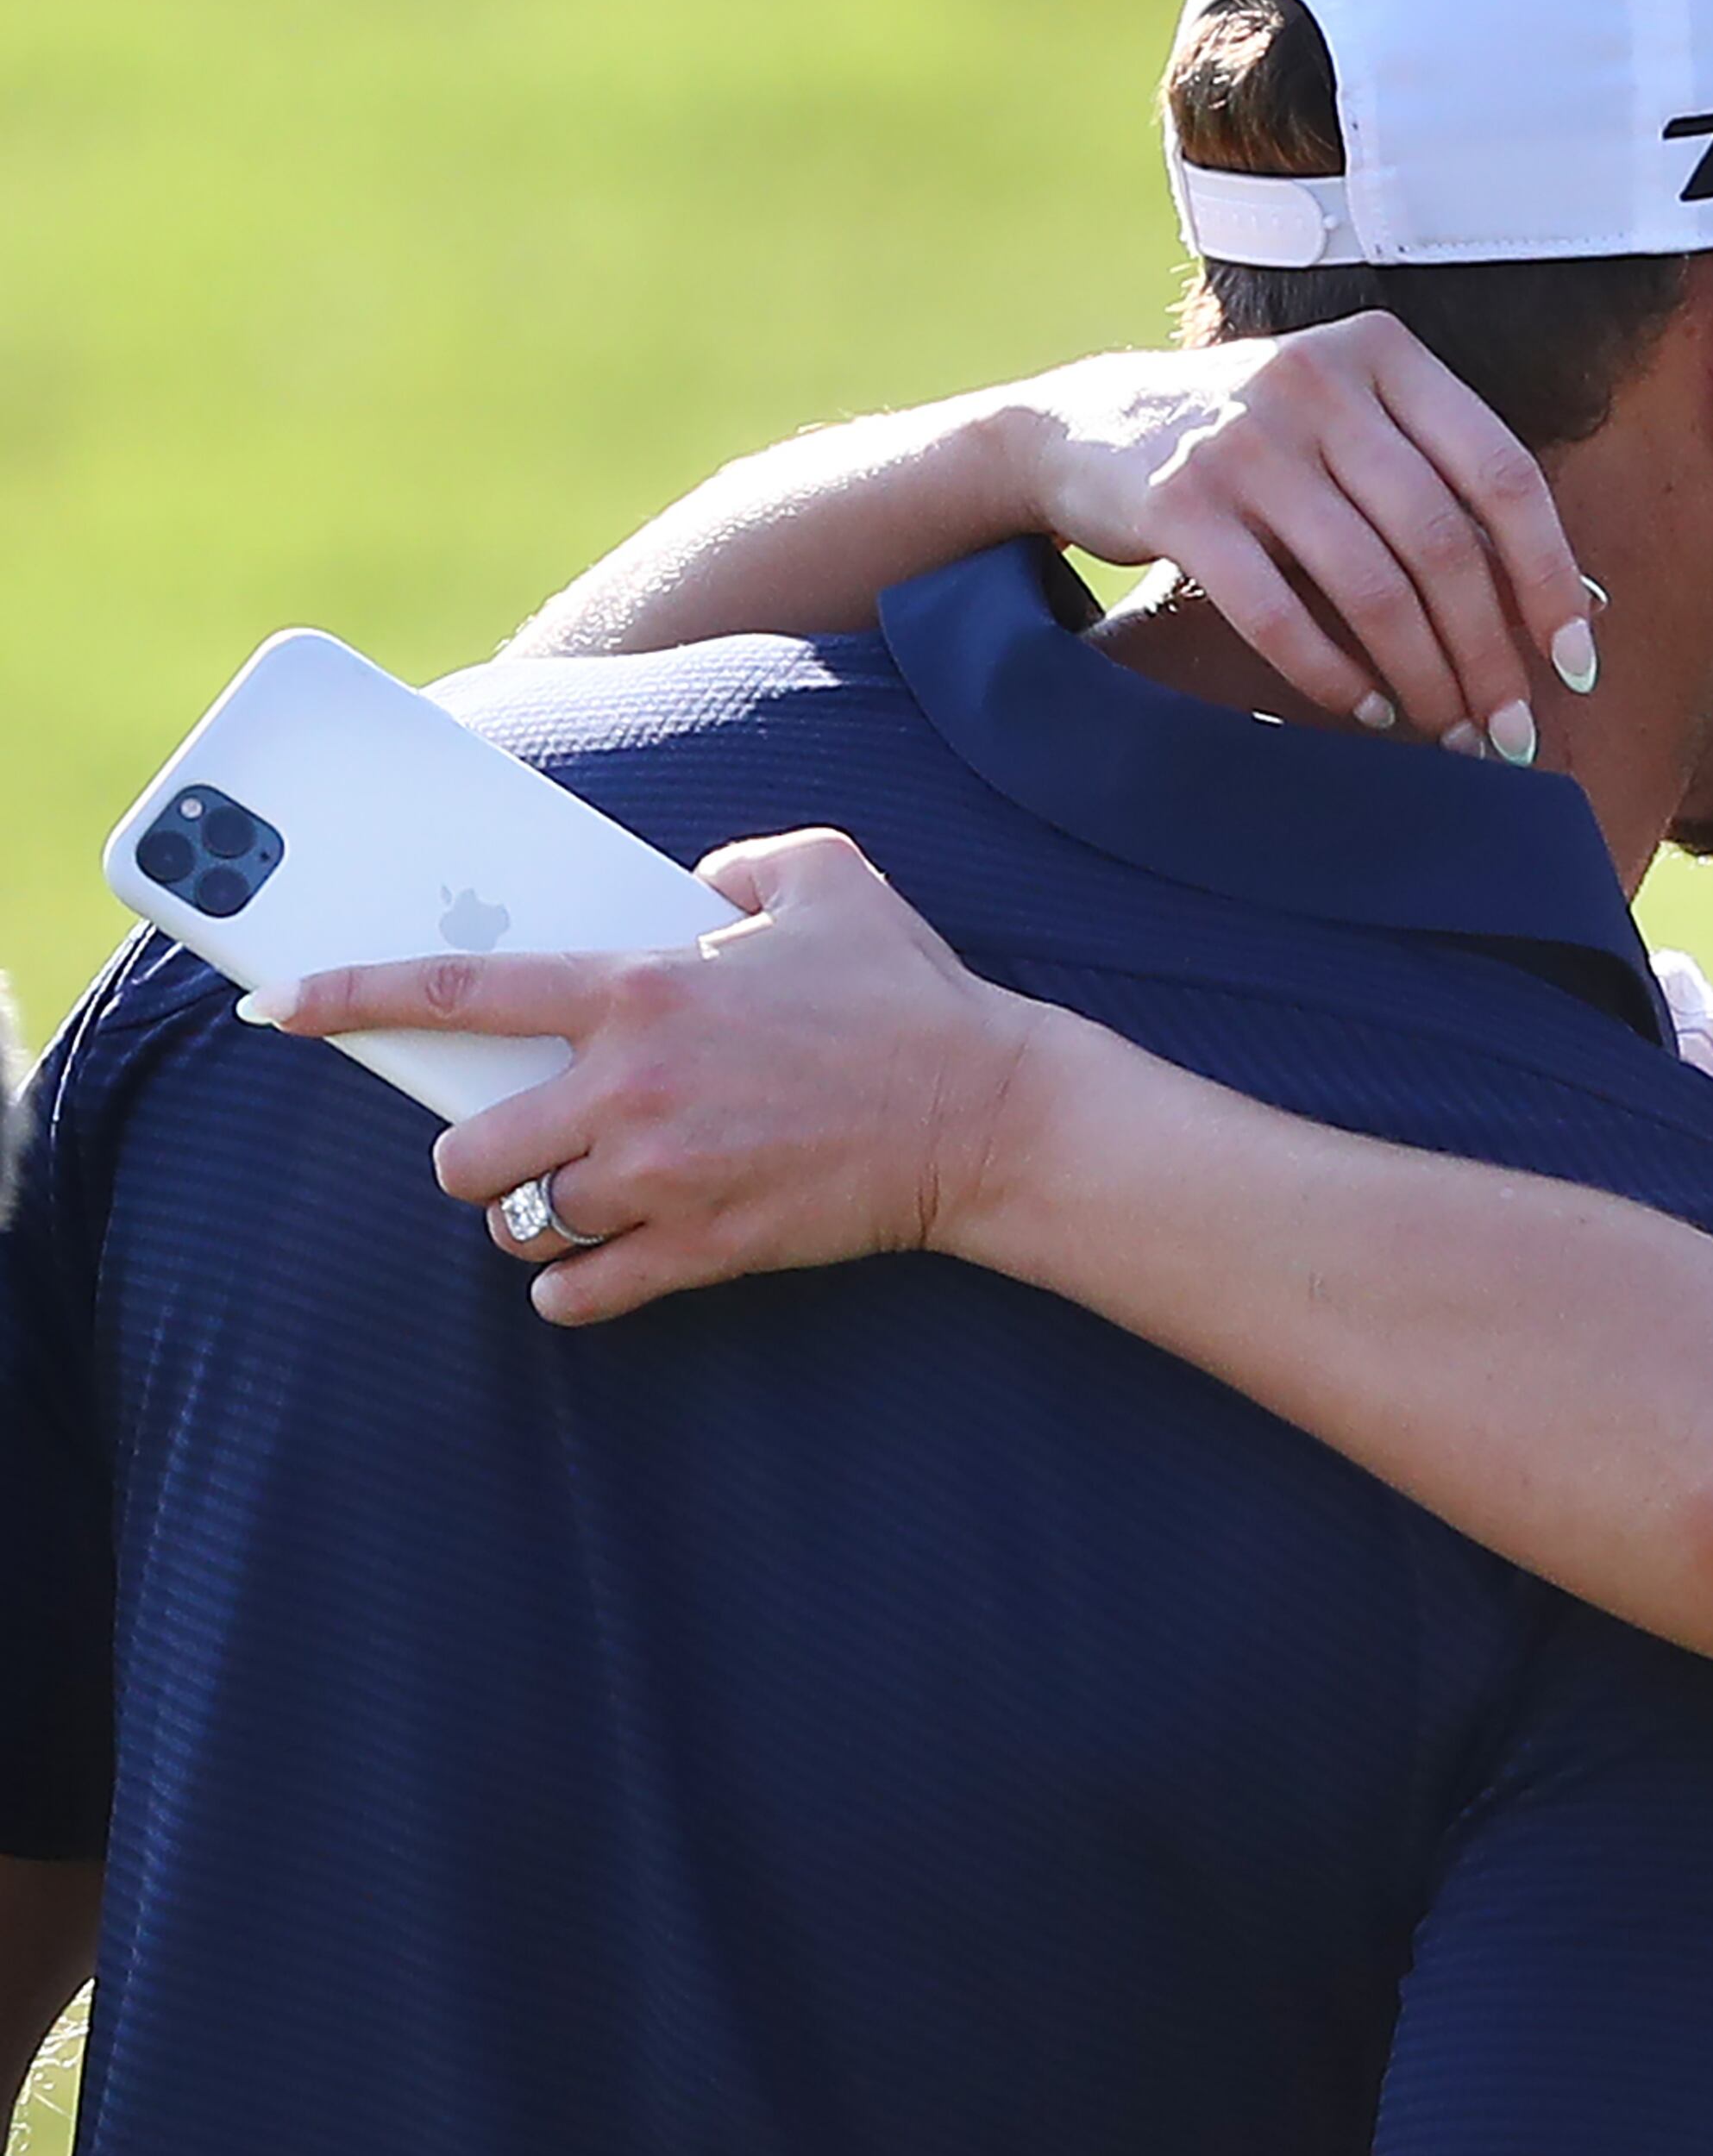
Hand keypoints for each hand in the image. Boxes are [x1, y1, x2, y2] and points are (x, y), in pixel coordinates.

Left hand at [250, 830, 1081, 1326]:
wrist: (987, 1113)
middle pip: (467, 1152)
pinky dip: (574, 1288)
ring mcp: (664, 1178)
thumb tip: (695, 887)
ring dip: (534, 1217)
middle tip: (522, 1144)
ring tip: (576, 1201)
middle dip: (477, 1155)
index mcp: (640, 991)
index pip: (459, 991)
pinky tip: (592, 1271)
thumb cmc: (909, 995)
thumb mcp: (828, 880)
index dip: (351, 998)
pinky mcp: (705, 1248)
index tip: (280, 1007)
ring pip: (524, 1223)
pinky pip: (583, 1292)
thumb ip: (741, 862)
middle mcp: (631, 1088)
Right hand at [1008, 316, 1596, 755]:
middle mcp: (1320, 382)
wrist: (1093, 425)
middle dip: (1488, 654)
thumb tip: (1580, 605)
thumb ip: (1452, 496)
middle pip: (1441, 543)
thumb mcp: (1357, 433)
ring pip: (1369, 584)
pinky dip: (1332, 674)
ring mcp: (1245, 439)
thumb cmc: (1263, 447)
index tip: (1575, 663)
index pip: (1502, 474)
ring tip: (1447, 732)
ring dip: (1422, 678)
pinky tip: (1365, 709)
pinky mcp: (1180, 501)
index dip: (1550, 578)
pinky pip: (1278, 612)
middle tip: (1509, 732)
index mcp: (1386, 356)